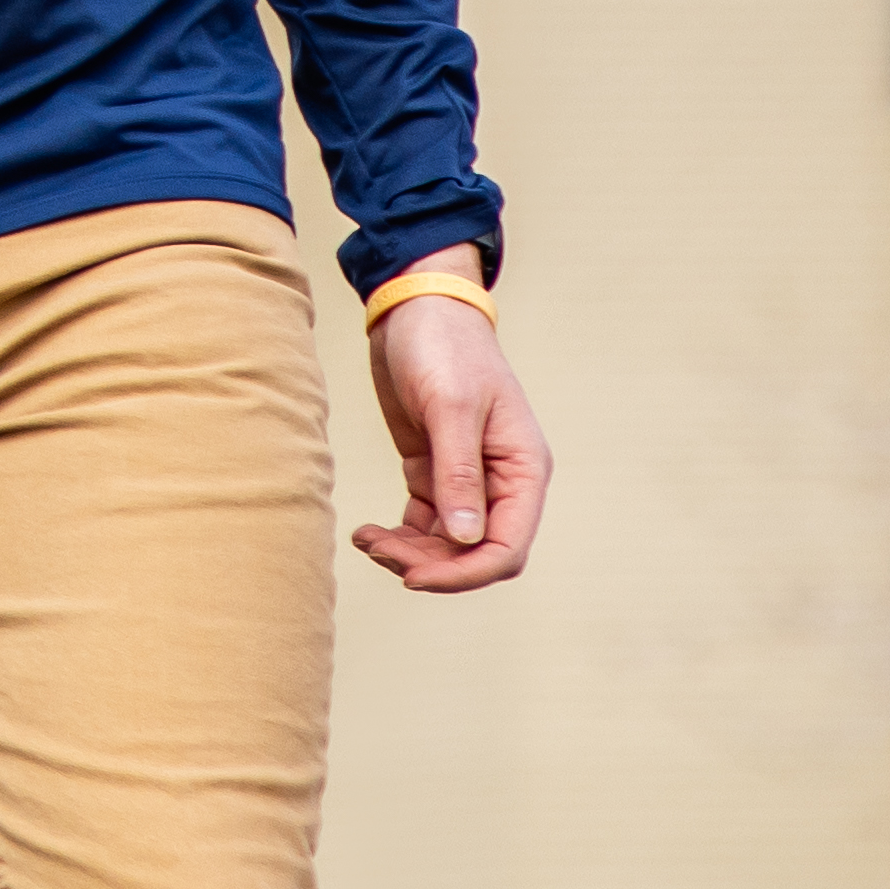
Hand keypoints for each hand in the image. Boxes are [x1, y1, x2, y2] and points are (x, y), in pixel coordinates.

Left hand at [353, 264, 549, 591]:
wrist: (416, 312)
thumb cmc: (443, 349)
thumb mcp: (452, 408)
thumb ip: (459, 473)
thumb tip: (465, 539)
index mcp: (523, 470)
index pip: (508, 546)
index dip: (466, 573)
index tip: (414, 576)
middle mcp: (502, 481)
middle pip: (475, 552)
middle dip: (431, 565)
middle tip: (378, 550)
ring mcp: (468, 478)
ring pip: (447, 544)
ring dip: (409, 552)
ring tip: (366, 539)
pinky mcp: (434, 471)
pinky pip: (425, 523)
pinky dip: (399, 535)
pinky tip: (367, 531)